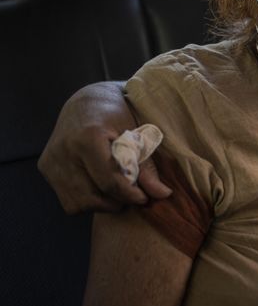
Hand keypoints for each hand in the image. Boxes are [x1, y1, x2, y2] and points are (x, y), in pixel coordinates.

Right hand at [37, 82, 171, 213]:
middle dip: (117, 202)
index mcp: (89, 138)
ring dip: (101, 204)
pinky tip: (99, 187)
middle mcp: (64, 149)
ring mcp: (51, 159)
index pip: (109, 182)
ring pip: (78, 203)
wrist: (87, 102)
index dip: (130, 195)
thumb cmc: (117, 114)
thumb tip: (163, 195)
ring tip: (117, 191)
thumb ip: (147, 167)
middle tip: (133, 194)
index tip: (145, 198)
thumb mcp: (137, 135)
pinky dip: (87, 200)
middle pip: (93, 196)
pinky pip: (67, 199)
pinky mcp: (45, 167)